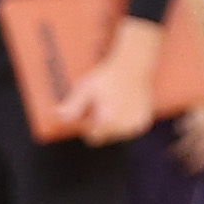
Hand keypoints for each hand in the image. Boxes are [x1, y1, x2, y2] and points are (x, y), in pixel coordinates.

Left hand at [53, 20, 162, 144]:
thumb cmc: (108, 77)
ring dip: (114, 124)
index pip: (93, 137)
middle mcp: (124, 126)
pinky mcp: (143, 122)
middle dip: (102, 124)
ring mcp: (135, 125)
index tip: (92, 110)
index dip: (90, 124)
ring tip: (115, 103)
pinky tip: (124, 106)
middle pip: (106, 136)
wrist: (133, 67)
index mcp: (108, 121)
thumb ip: (72, 105)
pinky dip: (125, 121)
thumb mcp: (85, 88)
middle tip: (104, 104)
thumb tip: (60, 117)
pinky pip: (129, 129)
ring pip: (118, 134)